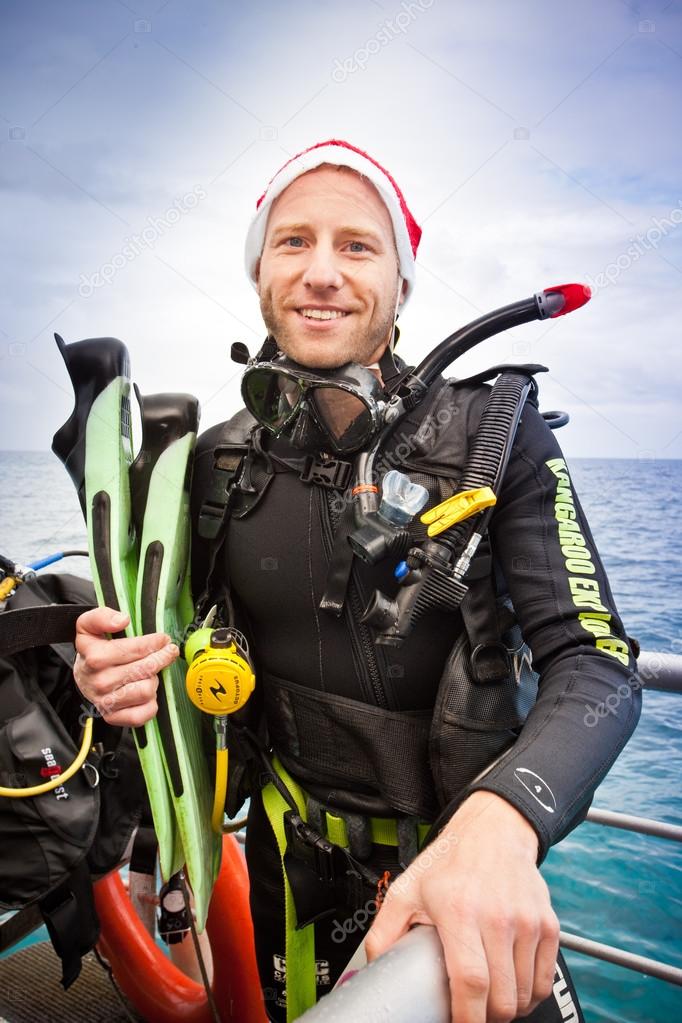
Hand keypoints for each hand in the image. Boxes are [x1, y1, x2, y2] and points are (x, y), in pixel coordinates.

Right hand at [73, 606, 178, 727]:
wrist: (81, 677)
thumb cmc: (92, 650)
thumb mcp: (88, 626)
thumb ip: (101, 617)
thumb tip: (122, 620)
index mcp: (95, 657)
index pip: (135, 649)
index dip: (154, 642)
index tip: (163, 639)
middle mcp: (99, 681)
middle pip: (145, 669)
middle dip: (162, 657)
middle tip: (169, 651)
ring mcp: (105, 701)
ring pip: (147, 690)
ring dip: (154, 680)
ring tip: (150, 673)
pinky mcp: (112, 717)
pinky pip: (142, 714)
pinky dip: (150, 704)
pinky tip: (147, 692)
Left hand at [364, 791, 558, 1022]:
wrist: (493, 830)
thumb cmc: (451, 861)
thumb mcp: (407, 889)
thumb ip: (385, 931)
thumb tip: (374, 968)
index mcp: (460, 912)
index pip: (471, 982)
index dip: (467, 1017)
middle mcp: (498, 918)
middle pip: (502, 997)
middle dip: (486, 1018)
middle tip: (472, 1012)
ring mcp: (527, 922)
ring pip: (525, 994)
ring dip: (508, 1008)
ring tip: (489, 1000)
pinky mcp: (548, 925)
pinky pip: (545, 980)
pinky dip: (530, 994)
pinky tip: (512, 987)